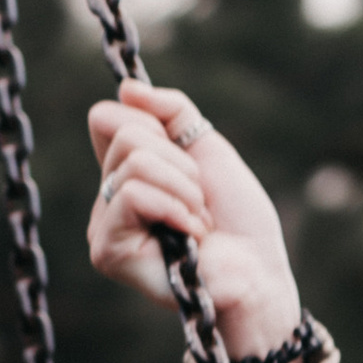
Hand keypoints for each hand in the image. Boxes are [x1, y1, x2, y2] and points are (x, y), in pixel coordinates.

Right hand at [87, 80, 304, 356]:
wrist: (258, 274)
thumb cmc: (239, 221)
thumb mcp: (208, 149)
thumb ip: (171, 112)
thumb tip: (126, 89)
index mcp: (126, 173)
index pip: (107, 118)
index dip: (152, 126)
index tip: (187, 161)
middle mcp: (107, 199)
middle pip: (124, 135)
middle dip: (179, 163)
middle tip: (200, 201)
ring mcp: (103, 226)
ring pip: (132, 163)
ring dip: (184, 189)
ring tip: (198, 222)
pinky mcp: (107, 251)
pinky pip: (132, 195)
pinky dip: (174, 207)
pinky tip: (190, 237)